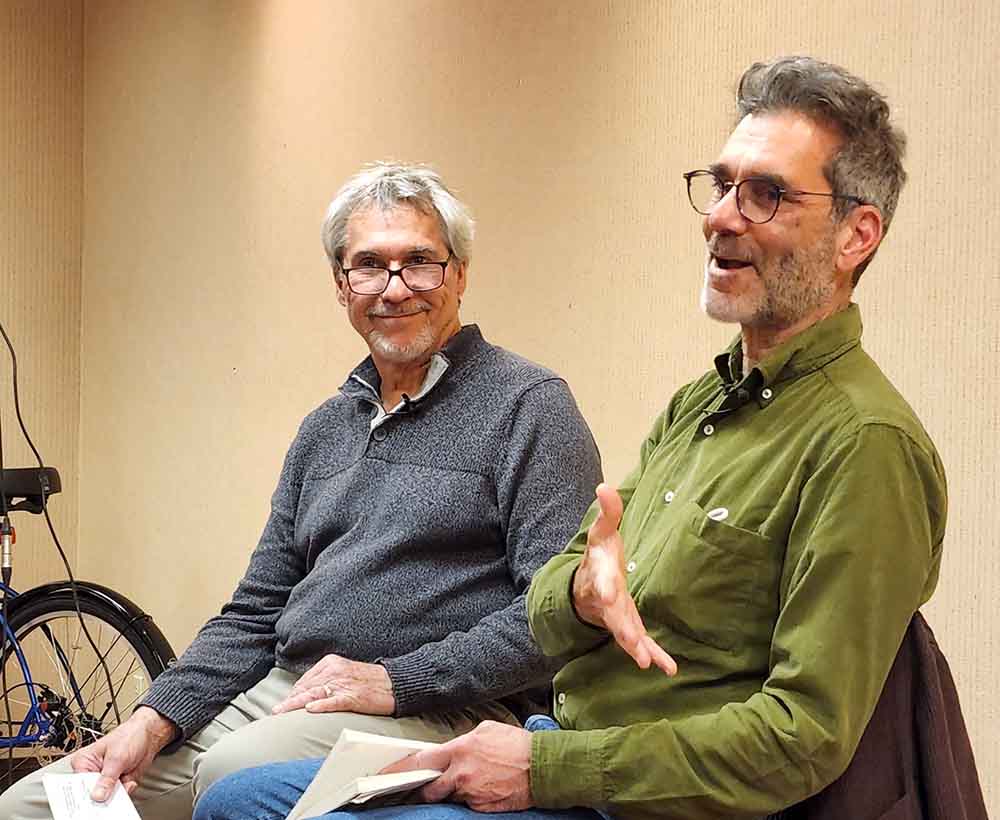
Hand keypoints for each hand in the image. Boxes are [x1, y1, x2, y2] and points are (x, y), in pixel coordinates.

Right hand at [70, 706, 177, 800]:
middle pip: (91, 794)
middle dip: (103, 795)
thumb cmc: (130, 736)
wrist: (149, 736)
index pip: (78, 784)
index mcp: (83, 762)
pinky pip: (117, 797)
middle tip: (113, 789)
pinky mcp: (115, 784)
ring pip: (105, 798)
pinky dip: (125, 792)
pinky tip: (129, 780)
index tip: (97, 797)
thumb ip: (107, 779)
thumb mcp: (117, 757)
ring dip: (117, 794)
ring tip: (125, 779)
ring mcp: (104, 779)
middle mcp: (91, 772)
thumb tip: (97, 796)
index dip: (87, 794)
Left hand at [271, 654, 394, 714]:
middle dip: (289, 701)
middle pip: (306, 687)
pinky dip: (321, 705)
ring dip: (295, 705)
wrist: (395, 682)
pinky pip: (334, 701)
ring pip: (314, 694)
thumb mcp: (344, 673)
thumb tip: (305, 696)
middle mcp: (335, 671)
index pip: (305, 680)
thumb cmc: (369, 680)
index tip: (282, 706)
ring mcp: (344, 684)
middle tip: (273, 713)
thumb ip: (326, 681)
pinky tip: (310, 710)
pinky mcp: (354, 696)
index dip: (292, 694)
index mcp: (331, 663)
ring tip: (280, 713)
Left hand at [382, 721, 532, 811]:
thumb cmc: (517, 745)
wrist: (543, 767)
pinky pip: (468, 804)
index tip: (386, 774)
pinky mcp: (482, 808)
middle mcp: (461, 775)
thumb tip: (451, 748)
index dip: (400, 769)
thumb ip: (463, 740)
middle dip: (421, 789)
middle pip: (429, 788)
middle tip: (416, 787)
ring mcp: (471, 794)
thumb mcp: (486, 730)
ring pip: (450, 796)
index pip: (420, 761)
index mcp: (460, 750)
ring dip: (452, 791)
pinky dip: (471, 798)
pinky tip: (484, 787)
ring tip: (470, 780)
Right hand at [573, 483, 676, 675]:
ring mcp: (617, 617)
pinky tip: (668, 668)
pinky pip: (640, 643)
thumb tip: (604, 486)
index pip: (601, 581)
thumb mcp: (601, 532)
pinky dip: (654, 655)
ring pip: (625, 633)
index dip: (603, 588)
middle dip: (622, 628)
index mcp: (601, 575)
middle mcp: (607, 600)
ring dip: (636, 647)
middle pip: (613, 615)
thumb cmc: (598, 556)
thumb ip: (607, 512)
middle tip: (631, 642)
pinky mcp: (629, 627)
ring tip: (647, 662)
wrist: (587, 584)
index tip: (607, 595)